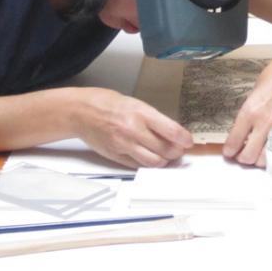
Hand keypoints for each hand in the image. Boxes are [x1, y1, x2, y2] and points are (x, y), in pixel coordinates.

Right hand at [71, 88, 192, 167]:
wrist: (82, 112)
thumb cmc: (108, 104)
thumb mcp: (136, 104)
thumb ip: (153, 119)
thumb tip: (172, 133)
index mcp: (141, 113)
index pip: (171, 130)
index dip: (184, 139)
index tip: (189, 142)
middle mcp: (133, 130)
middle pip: (165, 150)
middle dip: (176, 152)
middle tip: (179, 150)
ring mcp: (124, 145)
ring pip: (153, 162)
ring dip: (164, 162)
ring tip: (167, 157)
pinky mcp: (116, 156)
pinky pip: (138, 166)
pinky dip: (148, 165)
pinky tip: (151, 159)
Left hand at [223, 52, 271, 166]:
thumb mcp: (255, 91)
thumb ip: (250, 111)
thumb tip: (244, 128)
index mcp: (250, 110)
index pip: (234, 140)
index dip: (230, 150)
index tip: (230, 152)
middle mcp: (264, 122)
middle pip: (248, 156)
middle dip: (243, 158)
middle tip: (244, 155)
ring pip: (266, 159)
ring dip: (261, 160)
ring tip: (260, 154)